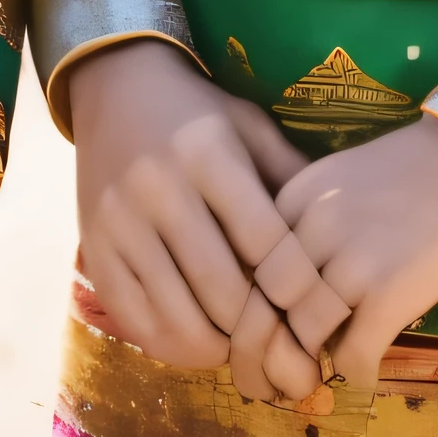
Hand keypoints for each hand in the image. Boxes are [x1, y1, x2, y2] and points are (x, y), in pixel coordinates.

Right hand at [68, 40, 328, 399]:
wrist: (115, 88)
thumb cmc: (198, 114)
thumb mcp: (251, 128)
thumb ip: (293, 179)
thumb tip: (344, 240)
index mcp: (208, 155)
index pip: (264, 242)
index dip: (296, 287)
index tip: (317, 311)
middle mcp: (158, 189)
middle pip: (223, 290)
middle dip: (261, 330)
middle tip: (287, 348)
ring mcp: (119, 223)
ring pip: (179, 317)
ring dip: (220, 348)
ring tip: (245, 348)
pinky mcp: (93, 249)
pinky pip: (136, 321)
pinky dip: (173, 346)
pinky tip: (199, 341)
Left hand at [276, 113, 437, 387]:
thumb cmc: (410, 170)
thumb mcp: (338, 181)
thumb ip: (306, 226)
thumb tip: (289, 295)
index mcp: (296, 197)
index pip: (250, 263)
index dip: (251, 304)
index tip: (261, 330)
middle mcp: (315, 228)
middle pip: (267, 304)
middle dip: (264, 347)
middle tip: (275, 372)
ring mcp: (353, 261)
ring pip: (303, 334)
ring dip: (310, 363)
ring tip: (322, 372)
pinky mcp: (392, 294)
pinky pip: (353, 354)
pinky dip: (355, 373)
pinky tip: (365, 373)